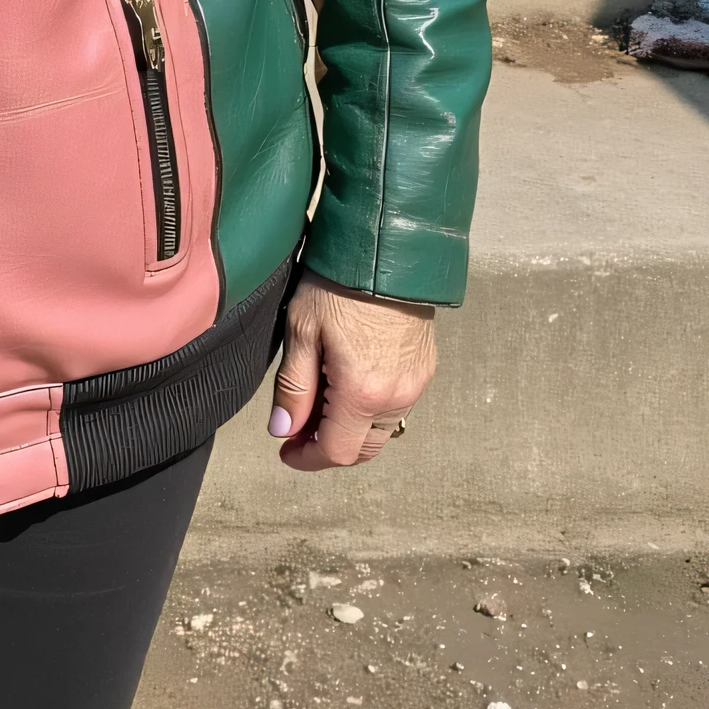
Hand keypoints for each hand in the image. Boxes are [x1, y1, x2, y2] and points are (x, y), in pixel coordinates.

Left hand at [268, 281, 435, 470]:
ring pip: (381, 430)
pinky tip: (348, 384)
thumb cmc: (340, 283)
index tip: (286, 451)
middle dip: (329, 448)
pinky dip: (371, 410)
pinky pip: (397, 406)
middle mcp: (396, 396)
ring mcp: (416, 384)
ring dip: (351, 429)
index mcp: (363, 393)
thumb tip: (283, 431)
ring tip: (321, 401)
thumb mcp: (302, 331)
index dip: (307, 459)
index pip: (336, 453)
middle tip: (300, 430)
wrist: (387, 249)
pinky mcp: (425, 368)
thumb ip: (292, 387)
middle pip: (363, 450)